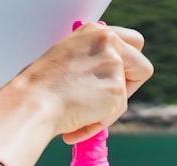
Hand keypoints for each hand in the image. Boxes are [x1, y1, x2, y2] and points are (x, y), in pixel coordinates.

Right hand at [17, 22, 153, 142]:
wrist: (33, 103)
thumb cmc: (41, 87)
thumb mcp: (68, 60)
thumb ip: (91, 61)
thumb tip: (105, 78)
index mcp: (94, 32)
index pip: (132, 41)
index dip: (127, 64)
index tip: (115, 77)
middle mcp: (108, 41)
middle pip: (142, 65)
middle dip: (132, 85)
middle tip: (109, 97)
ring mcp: (114, 65)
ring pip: (128, 94)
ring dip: (109, 108)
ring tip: (81, 111)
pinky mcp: (117, 89)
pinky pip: (117, 112)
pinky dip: (99, 122)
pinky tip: (78, 120)